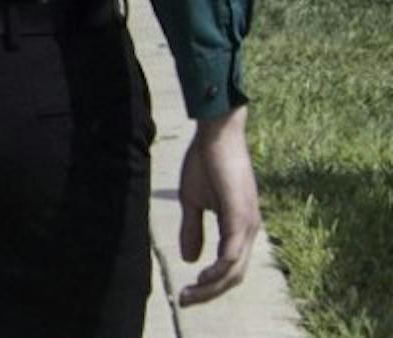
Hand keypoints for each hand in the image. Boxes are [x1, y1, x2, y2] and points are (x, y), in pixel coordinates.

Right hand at [178, 107, 260, 305]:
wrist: (216, 133)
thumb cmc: (205, 161)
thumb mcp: (192, 200)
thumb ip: (193, 229)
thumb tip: (190, 260)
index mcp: (239, 227)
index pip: (229, 268)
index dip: (209, 285)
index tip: (185, 294)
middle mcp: (249, 230)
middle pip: (234, 276)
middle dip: (209, 294)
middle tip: (185, 302)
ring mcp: (247, 225)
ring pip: (234, 271)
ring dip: (211, 287)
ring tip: (190, 294)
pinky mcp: (240, 216)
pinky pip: (232, 254)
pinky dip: (218, 270)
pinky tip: (202, 276)